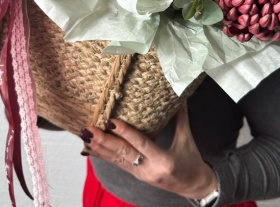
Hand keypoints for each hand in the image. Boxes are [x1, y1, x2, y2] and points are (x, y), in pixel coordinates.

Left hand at [80, 104, 218, 199]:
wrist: (195, 187)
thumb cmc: (191, 161)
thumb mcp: (187, 138)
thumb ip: (180, 116)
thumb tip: (178, 93)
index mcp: (163, 161)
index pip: (140, 144)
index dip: (125, 133)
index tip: (110, 121)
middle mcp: (148, 170)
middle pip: (123, 154)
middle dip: (104, 142)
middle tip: (89, 129)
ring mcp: (140, 174)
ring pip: (116, 160)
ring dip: (99, 148)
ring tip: (85, 136)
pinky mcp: (135, 175)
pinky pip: (117, 164)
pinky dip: (102, 155)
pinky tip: (89, 148)